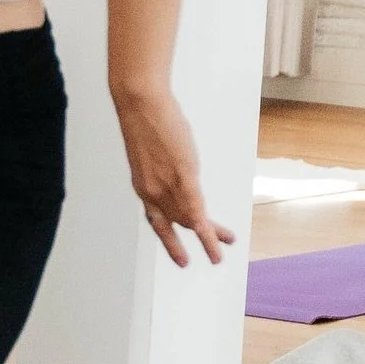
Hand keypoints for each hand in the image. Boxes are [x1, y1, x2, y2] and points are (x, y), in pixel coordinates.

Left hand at [113, 89, 233, 268]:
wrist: (141, 103)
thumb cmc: (146, 116)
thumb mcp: (153, 147)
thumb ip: (165, 162)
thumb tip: (177, 162)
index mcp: (143, 185)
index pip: (158, 219)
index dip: (170, 238)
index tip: (180, 255)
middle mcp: (153, 193)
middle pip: (178, 224)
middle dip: (193, 243)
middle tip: (207, 260)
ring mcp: (168, 187)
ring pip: (191, 223)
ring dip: (209, 239)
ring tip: (224, 249)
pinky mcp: (184, 179)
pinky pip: (198, 212)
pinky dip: (209, 231)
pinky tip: (220, 239)